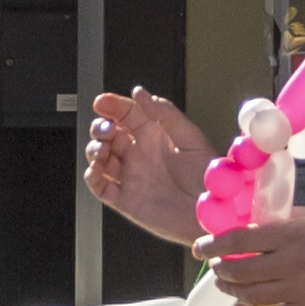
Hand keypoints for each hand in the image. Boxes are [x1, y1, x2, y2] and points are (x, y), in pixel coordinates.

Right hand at [84, 88, 215, 246]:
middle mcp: (138, 154)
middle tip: (106, 129)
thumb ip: (165, 113)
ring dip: (94, 150)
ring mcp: (129, 176)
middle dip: (100, 128)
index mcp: (152, 135)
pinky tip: (96, 169)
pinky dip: (92, 177)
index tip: (102, 102)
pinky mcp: (124, 199)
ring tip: (102, 150)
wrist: (211, 213)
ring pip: (99, 158)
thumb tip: (140, 92)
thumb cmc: (206, 178)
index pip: (125, 114)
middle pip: (107, 135)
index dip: (112, 106)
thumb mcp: (190, 137)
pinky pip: (100, 186)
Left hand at [200, 210, 304, 305]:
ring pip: (251, 297)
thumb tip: (246, 223)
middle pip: (241, 272)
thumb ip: (280, 221)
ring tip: (227, 284)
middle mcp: (294, 263)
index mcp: (293, 235)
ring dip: (232, 292)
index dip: (213, 245)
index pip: (240, 240)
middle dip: (220, 270)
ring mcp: (303, 291)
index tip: (200, 247)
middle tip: (216, 266)